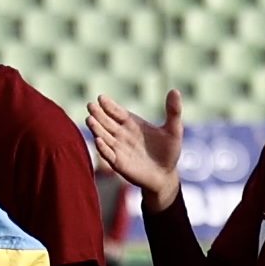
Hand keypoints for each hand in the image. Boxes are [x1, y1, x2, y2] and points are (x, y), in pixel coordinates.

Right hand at [82, 86, 186, 210]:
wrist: (165, 175)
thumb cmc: (169, 151)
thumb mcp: (173, 130)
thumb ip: (173, 111)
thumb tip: (175, 90)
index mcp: (132, 124)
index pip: (117, 112)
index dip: (109, 105)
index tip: (101, 97)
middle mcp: (122, 135)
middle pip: (107, 122)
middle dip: (98, 114)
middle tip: (90, 105)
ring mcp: (119, 149)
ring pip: (104, 136)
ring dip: (97, 129)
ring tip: (90, 119)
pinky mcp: (119, 163)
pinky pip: (108, 155)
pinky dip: (103, 148)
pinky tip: (98, 140)